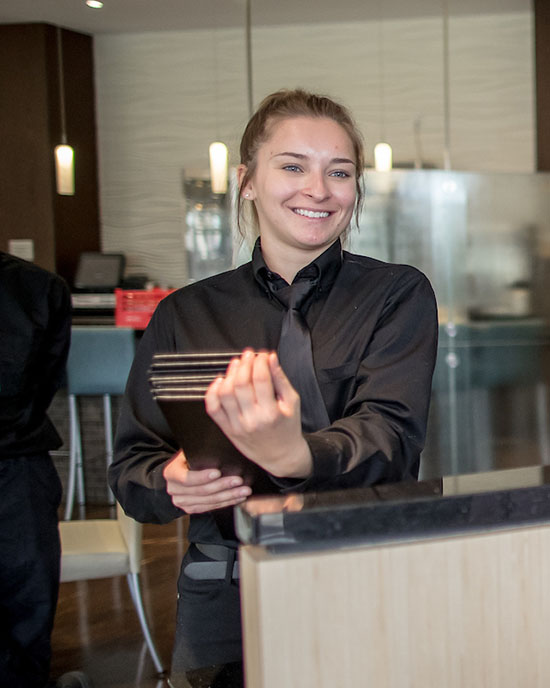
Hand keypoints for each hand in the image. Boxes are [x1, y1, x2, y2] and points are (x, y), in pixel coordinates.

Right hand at [163, 450, 250, 513]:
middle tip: (239, 480)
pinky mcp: (191, 509)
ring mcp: (181, 502)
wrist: (178, 474)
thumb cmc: (187, 458)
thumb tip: (219, 447)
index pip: (187, 478)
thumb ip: (199, 452)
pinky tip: (238, 497)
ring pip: (208, 501)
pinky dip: (226, 503)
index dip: (203, 477)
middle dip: (222, 486)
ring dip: (228, 496)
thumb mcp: (188, 451)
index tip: (218, 472)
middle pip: (201, 491)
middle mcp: (174, 490)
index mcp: (171, 473)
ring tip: (244, 490)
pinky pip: (210, 508)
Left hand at [204, 350, 312, 478]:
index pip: (261, 379)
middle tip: (248, 355)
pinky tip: (220, 381)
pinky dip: (212, 392)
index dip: (260, 361)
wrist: (280, 455)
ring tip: (237, 365)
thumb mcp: (292, 402)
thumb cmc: (288, 428)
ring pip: (225, 393)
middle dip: (245, 363)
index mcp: (271, 413)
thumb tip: (271, 358)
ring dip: (230, 374)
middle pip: (241, 383)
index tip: (262, 355)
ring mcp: (237, 425)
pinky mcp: (227, 429)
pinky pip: (213, 408)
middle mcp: (252, 420)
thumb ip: (281, 379)